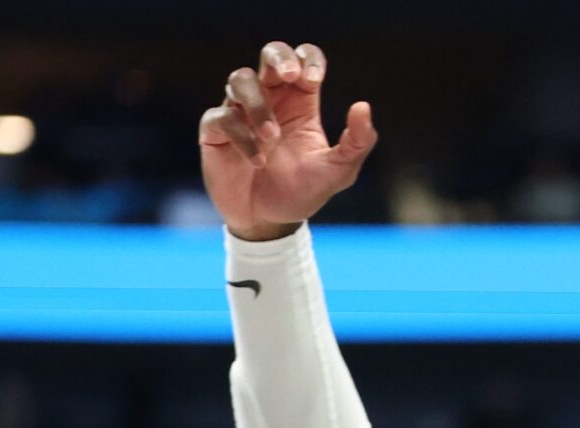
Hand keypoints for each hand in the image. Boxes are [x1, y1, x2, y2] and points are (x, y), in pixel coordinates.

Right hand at [198, 41, 377, 240]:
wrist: (269, 222)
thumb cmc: (303, 191)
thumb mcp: (339, 171)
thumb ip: (357, 142)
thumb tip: (363, 106)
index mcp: (301, 102)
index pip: (304, 60)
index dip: (309, 60)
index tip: (314, 79)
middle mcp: (270, 99)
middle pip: (270, 53)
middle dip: (279, 57)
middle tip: (290, 76)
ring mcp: (241, 111)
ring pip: (240, 80)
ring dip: (258, 105)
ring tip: (272, 136)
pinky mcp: (217, 131)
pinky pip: (222, 117)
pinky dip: (241, 136)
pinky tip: (258, 161)